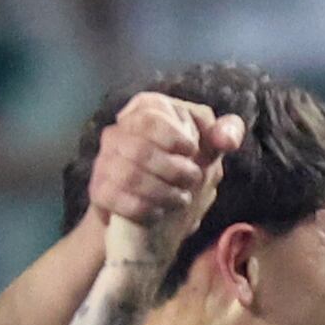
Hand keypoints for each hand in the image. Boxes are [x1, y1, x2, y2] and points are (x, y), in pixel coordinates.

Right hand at [87, 90, 236, 268]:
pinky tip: (158, 213)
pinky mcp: (98, 190)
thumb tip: (226, 141)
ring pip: (129, 175)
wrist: (148, 214)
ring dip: (161, 191)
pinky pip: (115, 198)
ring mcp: (103, 162)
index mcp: (144, 110)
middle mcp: (117, 132)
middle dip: (173, 169)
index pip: (150, 113)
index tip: (192, 150)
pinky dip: (142, 208)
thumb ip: (226, 133)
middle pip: (140, 148)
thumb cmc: (181, 170)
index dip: (174, 134)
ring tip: (179, 200)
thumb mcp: (207, 148)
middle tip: (192, 181)